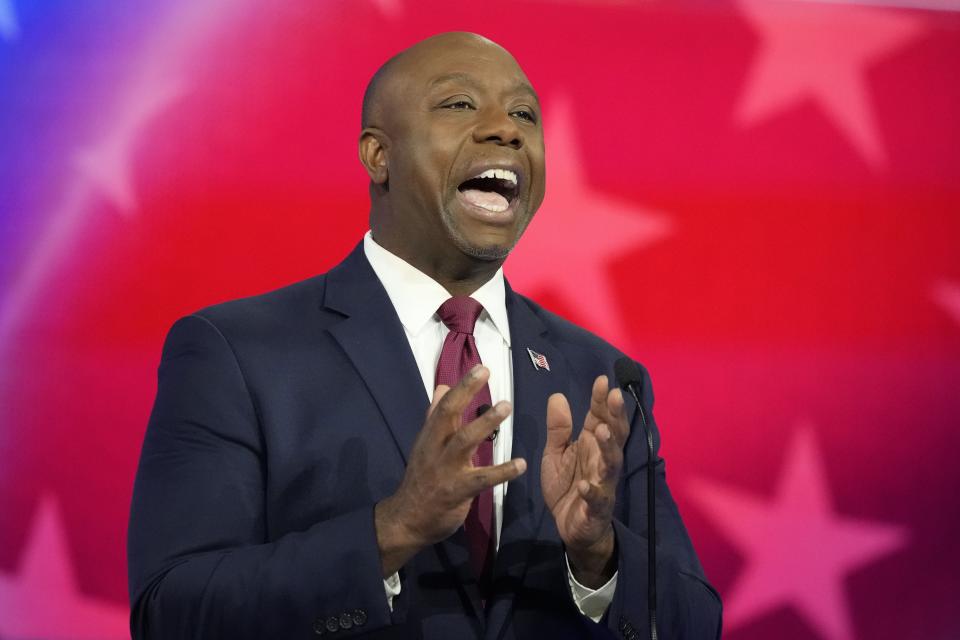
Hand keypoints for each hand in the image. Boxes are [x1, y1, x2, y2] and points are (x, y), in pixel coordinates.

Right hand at [374, 365, 526, 576]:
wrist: (408, 520)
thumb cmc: (422, 480)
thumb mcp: (425, 446)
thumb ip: (435, 418)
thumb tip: (443, 387)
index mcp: (430, 437)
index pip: (444, 405)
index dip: (461, 385)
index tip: (481, 367)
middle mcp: (436, 448)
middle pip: (447, 415)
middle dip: (465, 392)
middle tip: (486, 373)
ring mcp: (446, 469)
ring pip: (464, 441)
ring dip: (485, 423)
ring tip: (506, 407)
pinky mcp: (457, 491)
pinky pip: (482, 480)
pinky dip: (502, 472)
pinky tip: (521, 465)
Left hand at [541, 375, 628, 586]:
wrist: (572, 527)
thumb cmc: (567, 485)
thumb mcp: (555, 454)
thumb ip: (558, 429)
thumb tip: (557, 396)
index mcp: (592, 445)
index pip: (601, 417)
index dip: (602, 400)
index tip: (603, 380)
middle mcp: (602, 460)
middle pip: (614, 434)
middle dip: (615, 415)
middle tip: (615, 395)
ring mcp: (603, 483)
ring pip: (611, 463)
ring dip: (609, 447)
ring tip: (603, 431)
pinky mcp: (596, 507)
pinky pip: (596, 498)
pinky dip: (591, 491)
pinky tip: (584, 484)